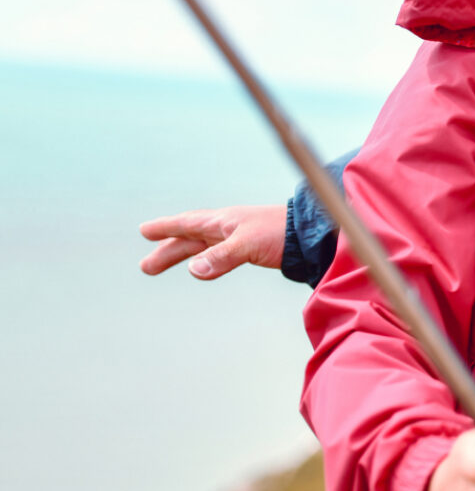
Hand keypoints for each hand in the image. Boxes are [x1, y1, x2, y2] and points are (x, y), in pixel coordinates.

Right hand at [138, 204, 286, 279]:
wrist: (313, 235)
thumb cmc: (282, 233)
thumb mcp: (249, 244)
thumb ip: (222, 256)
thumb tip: (194, 269)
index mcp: (223, 221)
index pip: (188, 222)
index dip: (166, 227)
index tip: (144, 230)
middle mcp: (228, 226)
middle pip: (190, 238)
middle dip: (168, 250)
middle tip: (146, 267)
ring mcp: (239, 236)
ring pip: (202, 246)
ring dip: (183, 256)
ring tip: (162, 266)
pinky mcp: (251, 247)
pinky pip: (218, 252)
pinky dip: (205, 258)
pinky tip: (204, 264)